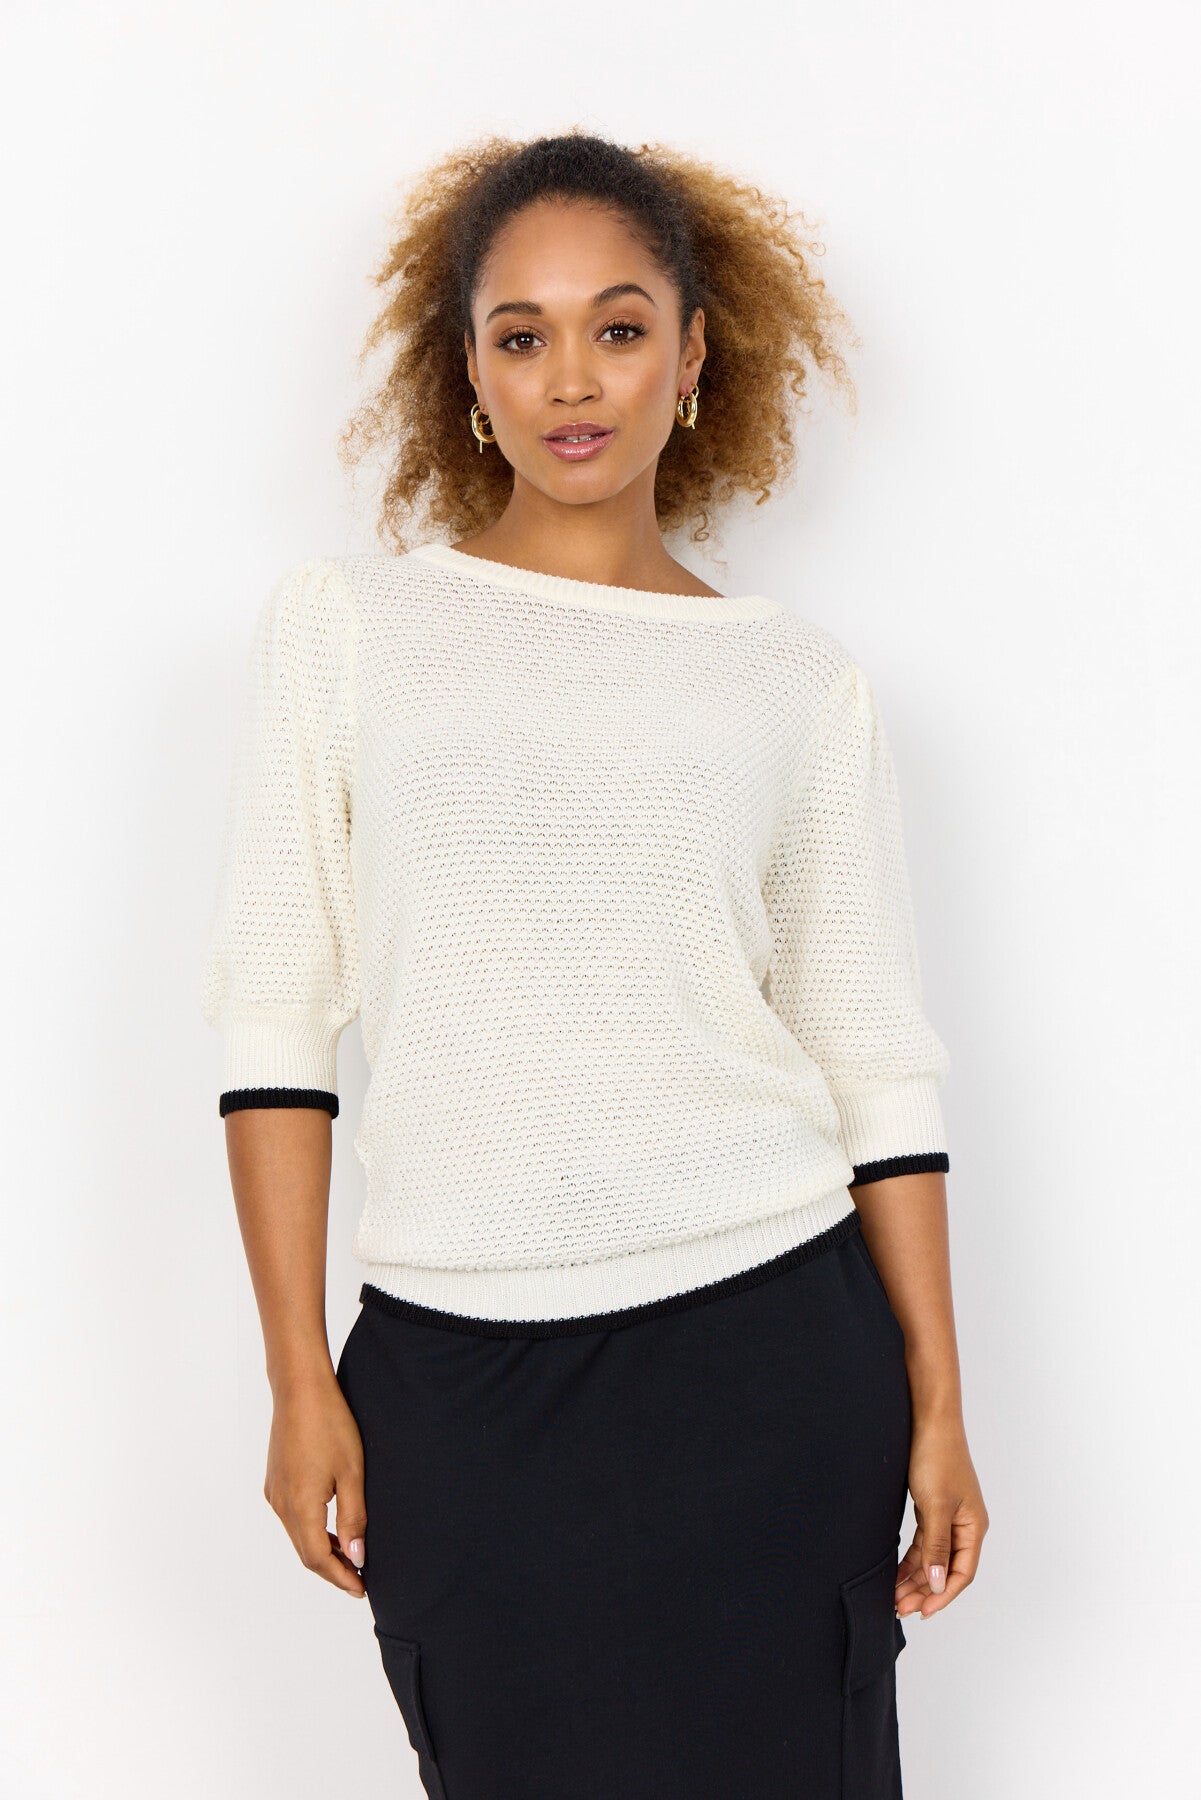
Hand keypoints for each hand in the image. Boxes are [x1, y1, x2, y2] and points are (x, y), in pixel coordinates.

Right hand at [263, 1372, 367, 1597]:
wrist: (300, 1388)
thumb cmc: (330, 1424)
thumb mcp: (352, 1473)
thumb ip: (354, 1518)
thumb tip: (356, 1557)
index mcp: (300, 1506)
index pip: (317, 1559)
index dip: (339, 1577)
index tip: (361, 1589)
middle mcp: (280, 1504)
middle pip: (305, 1551)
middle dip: (331, 1569)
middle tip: (358, 1580)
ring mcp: (274, 1492)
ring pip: (297, 1535)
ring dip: (320, 1550)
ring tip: (348, 1557)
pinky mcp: (274, 1480)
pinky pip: (291, 1518)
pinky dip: (310, 1531)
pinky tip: (329, 1527)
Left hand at [896, 1412, 988, 1618]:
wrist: (928, 1421)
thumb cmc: (937, 1458)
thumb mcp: (936, 1506)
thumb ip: (936, 1547)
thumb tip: (937, 1584)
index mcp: (974, 1527)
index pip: (962, 1574)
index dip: (943, 1595)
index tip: (922, 1612)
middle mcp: (964, 1526)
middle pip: (946, 1569)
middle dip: (925, 1591)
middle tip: (900, 1608)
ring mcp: (948, 1517)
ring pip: (933, 1558)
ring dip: (915, 1578)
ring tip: (895, 1597)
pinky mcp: (933, 1508)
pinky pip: (923, 1543)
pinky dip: (911, 1559)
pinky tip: (897, 1573)